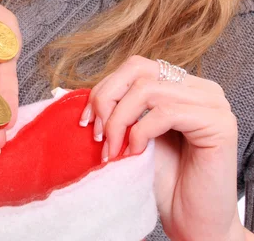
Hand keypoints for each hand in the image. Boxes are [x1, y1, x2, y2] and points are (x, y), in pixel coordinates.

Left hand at [79, 55, 244, 240]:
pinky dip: (140, 132)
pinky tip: (135, 154)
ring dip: (120, 121)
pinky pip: (165, 113)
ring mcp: (212, 103)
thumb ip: (120, 109)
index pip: (135, 67)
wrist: (194, 223)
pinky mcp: (218, 123)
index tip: (87, 121)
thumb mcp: (135, 135)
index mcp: (181, 85)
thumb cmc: (166, 182)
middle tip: (98, 135)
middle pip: (138, 69)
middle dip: (108, 99)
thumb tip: (73, 92)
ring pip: (147, 90)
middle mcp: (200, 88)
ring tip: (113, 150)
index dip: (105, 89)